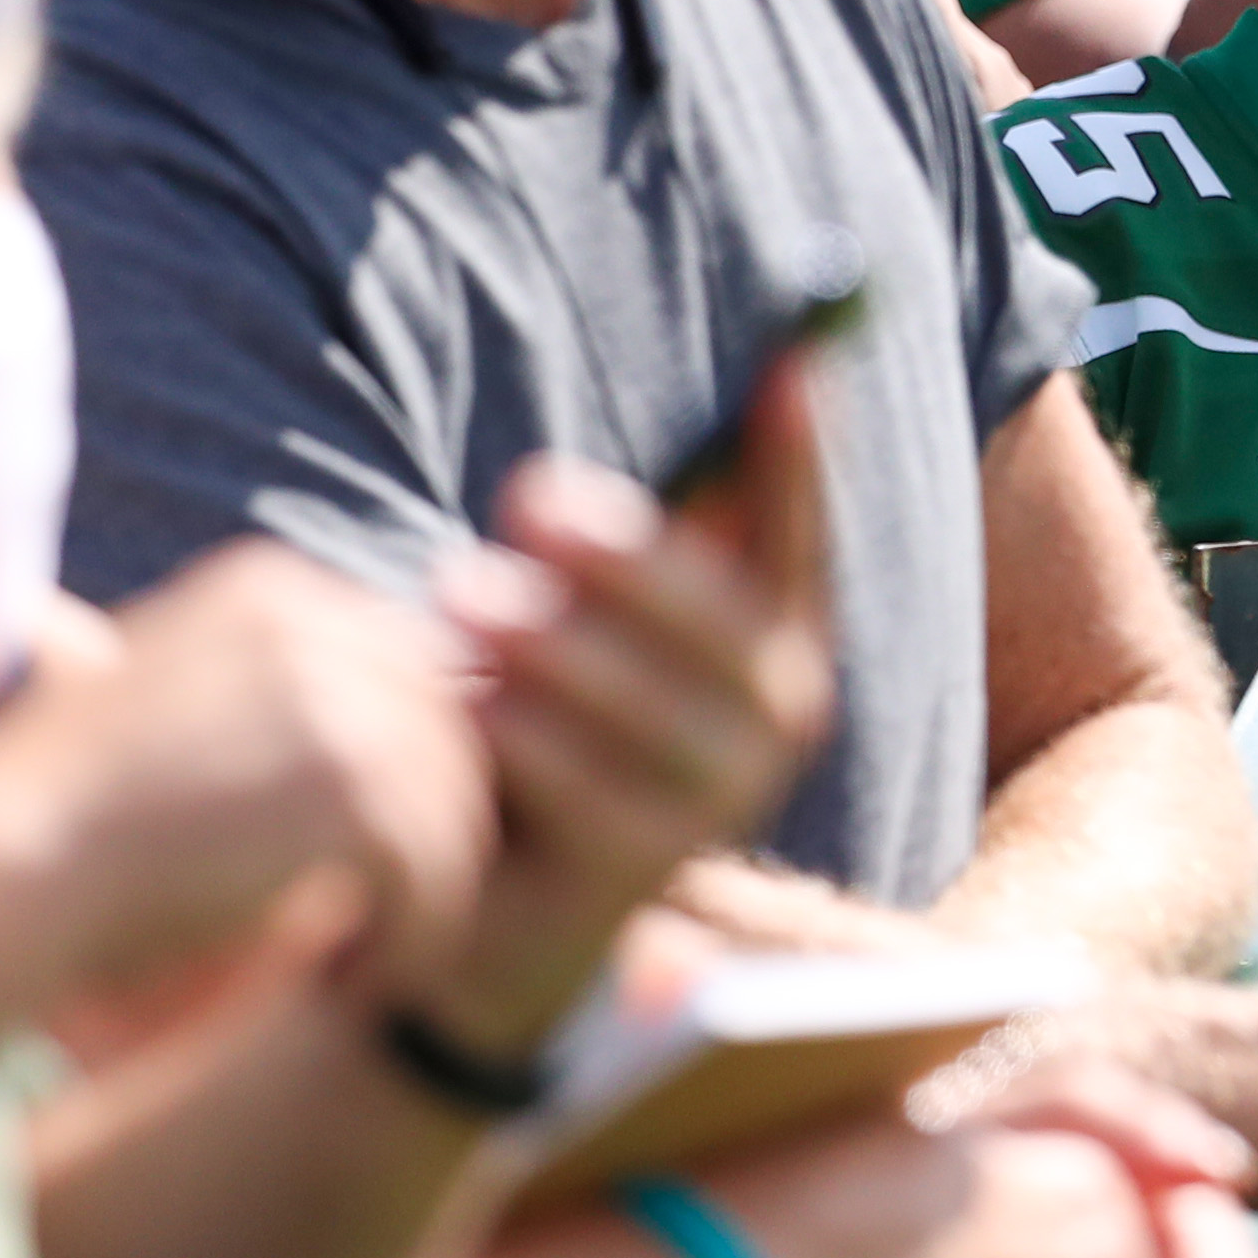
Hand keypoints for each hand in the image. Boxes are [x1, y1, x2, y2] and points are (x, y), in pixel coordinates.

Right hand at [0, 541, 492, 998]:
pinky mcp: (351, 789)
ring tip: (372, 953)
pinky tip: (364, 978)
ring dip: (429, 891)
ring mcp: (339, 701)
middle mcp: (312, 624)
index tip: (364, 851)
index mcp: (267, 589)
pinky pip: (438, 869)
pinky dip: (417, 935)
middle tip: (391, 912)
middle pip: (443, 730)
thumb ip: (270, 689)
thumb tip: (382, 725)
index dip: (399, 767)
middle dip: (426, 828)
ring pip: (452, 803)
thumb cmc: (61, 818)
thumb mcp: (165, 704)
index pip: (400, 666)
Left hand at [403, 365, 839, 1059]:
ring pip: (656, 706)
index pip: (799, 530)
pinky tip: (470, 709)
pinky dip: (529, 740)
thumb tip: (725, 384)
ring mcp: (720, 798)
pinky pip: (597, 793)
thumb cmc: (535, 714)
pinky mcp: (646, 868)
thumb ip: (630, 541)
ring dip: (555, 642)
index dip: (799, 454)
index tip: (789, 360)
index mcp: (771, 633)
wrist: (481, 898)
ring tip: (458, 595)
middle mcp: (777, 715)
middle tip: (525, 496)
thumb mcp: (580, 615)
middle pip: (725, 623)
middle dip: (626, 555)